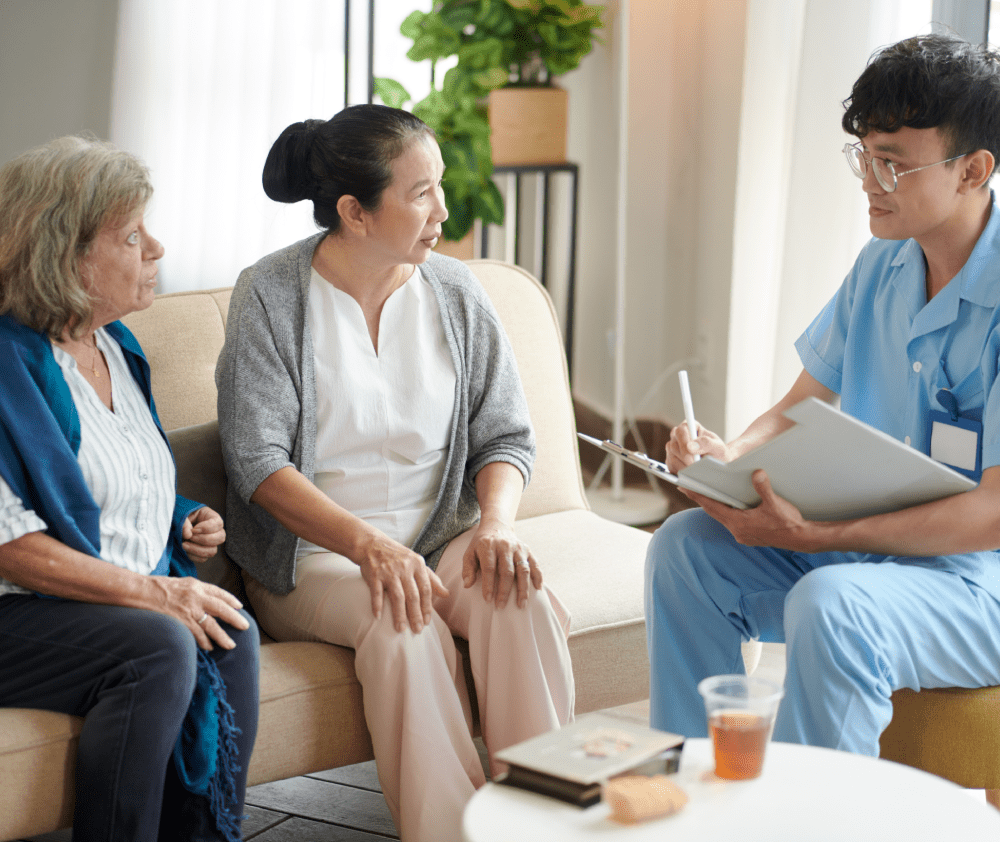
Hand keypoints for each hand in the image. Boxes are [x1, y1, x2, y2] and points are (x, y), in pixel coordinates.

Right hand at [147, 575, 248, 650]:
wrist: (141, 591)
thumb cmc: (158, 587)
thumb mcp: (181, 582)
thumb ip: (195, 590)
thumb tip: (206, 598)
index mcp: (197, 585)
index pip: (219, 592)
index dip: (231, 600)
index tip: (239, 607)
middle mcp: (196, 596)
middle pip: (222, 608)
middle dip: (235, 618)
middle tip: (245, 626)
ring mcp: (190, 610)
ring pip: (212, 625)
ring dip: (222, 636)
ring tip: (231, 644)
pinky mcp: (181, 621)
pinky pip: (197, 634)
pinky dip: (204, 642)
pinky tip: (209, 647)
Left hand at [182, 507, 225, 561]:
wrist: (172, 525)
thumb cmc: (179, 516)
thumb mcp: (180, 514)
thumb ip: (184, 522)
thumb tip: (188, 535)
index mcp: (211, 517)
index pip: (218, 523)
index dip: (207, 528)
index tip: (194, 529)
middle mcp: (214, 531)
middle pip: (220, 538)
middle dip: (204, 539)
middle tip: (190, 537)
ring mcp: (209, 543)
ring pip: (212, 551)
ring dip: (197, 550)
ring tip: (184, 544)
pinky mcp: (202, 552)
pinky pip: (203, 559)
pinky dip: (193, 556)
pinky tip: (185, 550)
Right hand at [357, 532, 448, 633]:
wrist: (373, 544)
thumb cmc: (398, 557)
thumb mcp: (417, 563)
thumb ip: (431, 579)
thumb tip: (446, 594)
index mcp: (418, 564)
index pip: (426, 589)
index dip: (427, 607)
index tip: (427, 621)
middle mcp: (404, 567)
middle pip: (413, 595)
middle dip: (416, 615)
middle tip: (417, 630)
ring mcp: (389, 571)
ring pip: (397, 596)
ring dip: (399, 614)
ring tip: (401, 629)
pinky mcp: (374, 574)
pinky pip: (376, 593)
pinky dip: (377, 605)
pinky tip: (379, 617)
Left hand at [462, 518, 541, 608]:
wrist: (497, 526)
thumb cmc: (481, 544)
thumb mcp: (470, 552)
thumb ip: (468, 568)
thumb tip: (467, 585)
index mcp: (488, 546)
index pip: (489, 568)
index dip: (488, 584)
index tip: (487, 599)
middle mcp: (505, 546)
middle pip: (507, 571)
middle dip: (504, 591)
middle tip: (501, 606)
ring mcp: (518, 548)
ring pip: (523, 570)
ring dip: (523, 589)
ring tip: (521, 604)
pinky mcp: (528, 550)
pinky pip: (535, 564)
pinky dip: (538, 577)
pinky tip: (537, 589)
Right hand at [665, 420, 728, 472]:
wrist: (716, 464)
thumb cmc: (719, 453)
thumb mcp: (718, 447)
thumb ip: (707, 443)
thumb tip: (690, 446)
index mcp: (689, 426)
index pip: (680, 431)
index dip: (684, 442)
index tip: (691, 453)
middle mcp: (678, 436)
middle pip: (674, 445)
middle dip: (685, 457)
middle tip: (695, 465)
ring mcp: (673, 448)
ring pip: (671, 457)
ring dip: (683, 465)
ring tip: (696, 469)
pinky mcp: (671, 460)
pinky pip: (671, 466)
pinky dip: (680, 471)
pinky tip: (690, 472)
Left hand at [690, 469, 819, 551]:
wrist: (801, 538)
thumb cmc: (788, 522)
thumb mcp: (775, 503)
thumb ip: (764, 488)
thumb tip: (757, 473)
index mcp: (739, 523)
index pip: (713, 507)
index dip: (698, 496)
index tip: (684, 488)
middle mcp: (737, 531)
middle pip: (714, 512)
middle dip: (701, 499)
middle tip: (687, 488)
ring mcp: (743, 535)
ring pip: (722, 518)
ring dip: (713, 506)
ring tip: (703, 494)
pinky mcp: (749, 536)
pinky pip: (731, 522)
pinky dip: (725, 512)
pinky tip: (726, 505)